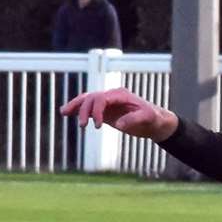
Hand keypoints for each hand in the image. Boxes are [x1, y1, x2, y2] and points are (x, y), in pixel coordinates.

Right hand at [60, 87, 177, 141]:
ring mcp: (108, 103)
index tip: (98, 126)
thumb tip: (118, 124)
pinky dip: (79, 110)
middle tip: (82, 126)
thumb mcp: (148, 118)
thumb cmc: (154, 118)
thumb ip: (134, 119)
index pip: (101, 98)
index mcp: (120, 95)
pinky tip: (67, 113)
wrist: (157, 122)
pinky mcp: (106, 112)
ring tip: (64, 113)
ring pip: (87, 100)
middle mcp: (112, 96)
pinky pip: (90, 108)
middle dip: (83, 109)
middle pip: (91, 98)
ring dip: (76, 106)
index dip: (96, 110)